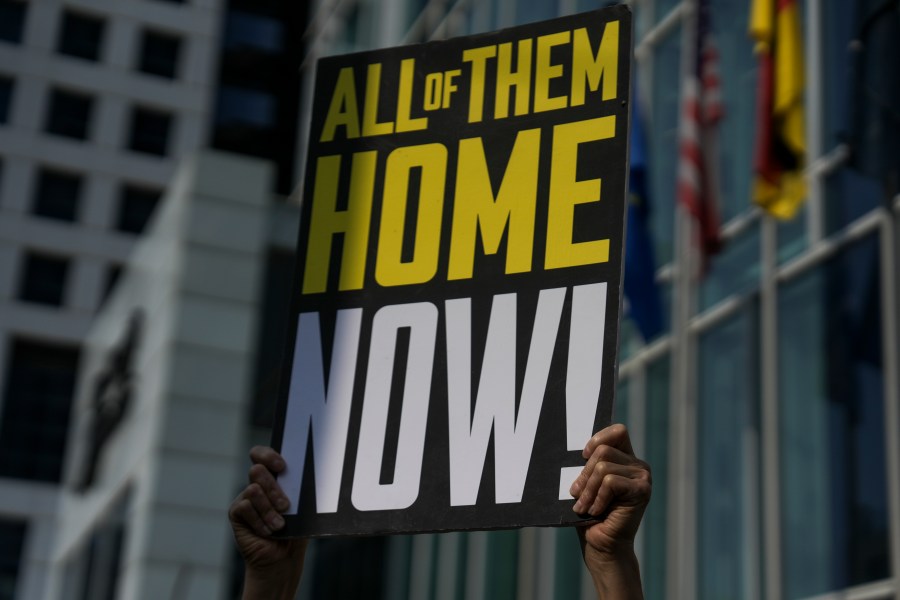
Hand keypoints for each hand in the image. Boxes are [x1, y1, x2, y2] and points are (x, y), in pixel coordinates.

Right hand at [229, 446, 306, 598]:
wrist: (283, 557)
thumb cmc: (295, 530)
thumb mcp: (301, 507)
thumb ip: (298, 490)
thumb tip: (309, 474)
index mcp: (274, 477)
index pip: (261, 454)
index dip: (268, 455)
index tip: (282, 466)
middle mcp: (257, 484)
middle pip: (257, 470)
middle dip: (274, 488)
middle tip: (286, 506)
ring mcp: (245, 497)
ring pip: (253, 490)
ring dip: (269, 510)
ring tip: (279, 525)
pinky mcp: (236, 513)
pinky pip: (245, 507)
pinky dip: (259, 521)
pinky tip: (267, 531)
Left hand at [569, 424, 650, 597]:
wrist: (601, 544)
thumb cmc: (590, 514)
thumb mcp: (586, 483)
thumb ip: (588, 464)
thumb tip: (578, 450)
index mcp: (626, 459)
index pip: (617, 431)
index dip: (598, 438)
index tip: (583, 455)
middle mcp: (638, 465)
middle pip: (603, 450)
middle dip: (584, 474)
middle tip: (577, 495)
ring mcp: (643, 477)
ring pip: (603, 467)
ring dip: (588, 490)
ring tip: (585, 507)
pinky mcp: (643, 490)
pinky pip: (610, 482)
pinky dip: (598, 498)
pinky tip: (597, 511)